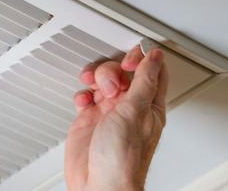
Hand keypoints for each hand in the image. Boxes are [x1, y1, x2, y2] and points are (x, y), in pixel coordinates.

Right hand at [64, 45, 167, 190]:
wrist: (98, 183)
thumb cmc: (122, 158)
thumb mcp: (135, 112)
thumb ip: (144, 81)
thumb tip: (154, 57)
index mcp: (148, 105)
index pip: (151, 72)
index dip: (141, 59)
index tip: (128, 59)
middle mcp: (129, 107)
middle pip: (122, 72)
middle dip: (112, 71)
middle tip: (110, 86)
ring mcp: (108, 113)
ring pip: (102, 81)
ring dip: (96, 79)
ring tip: (95, 92)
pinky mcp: (89, 119)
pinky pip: (84, 96)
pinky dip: (81, 94)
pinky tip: (83, 102)